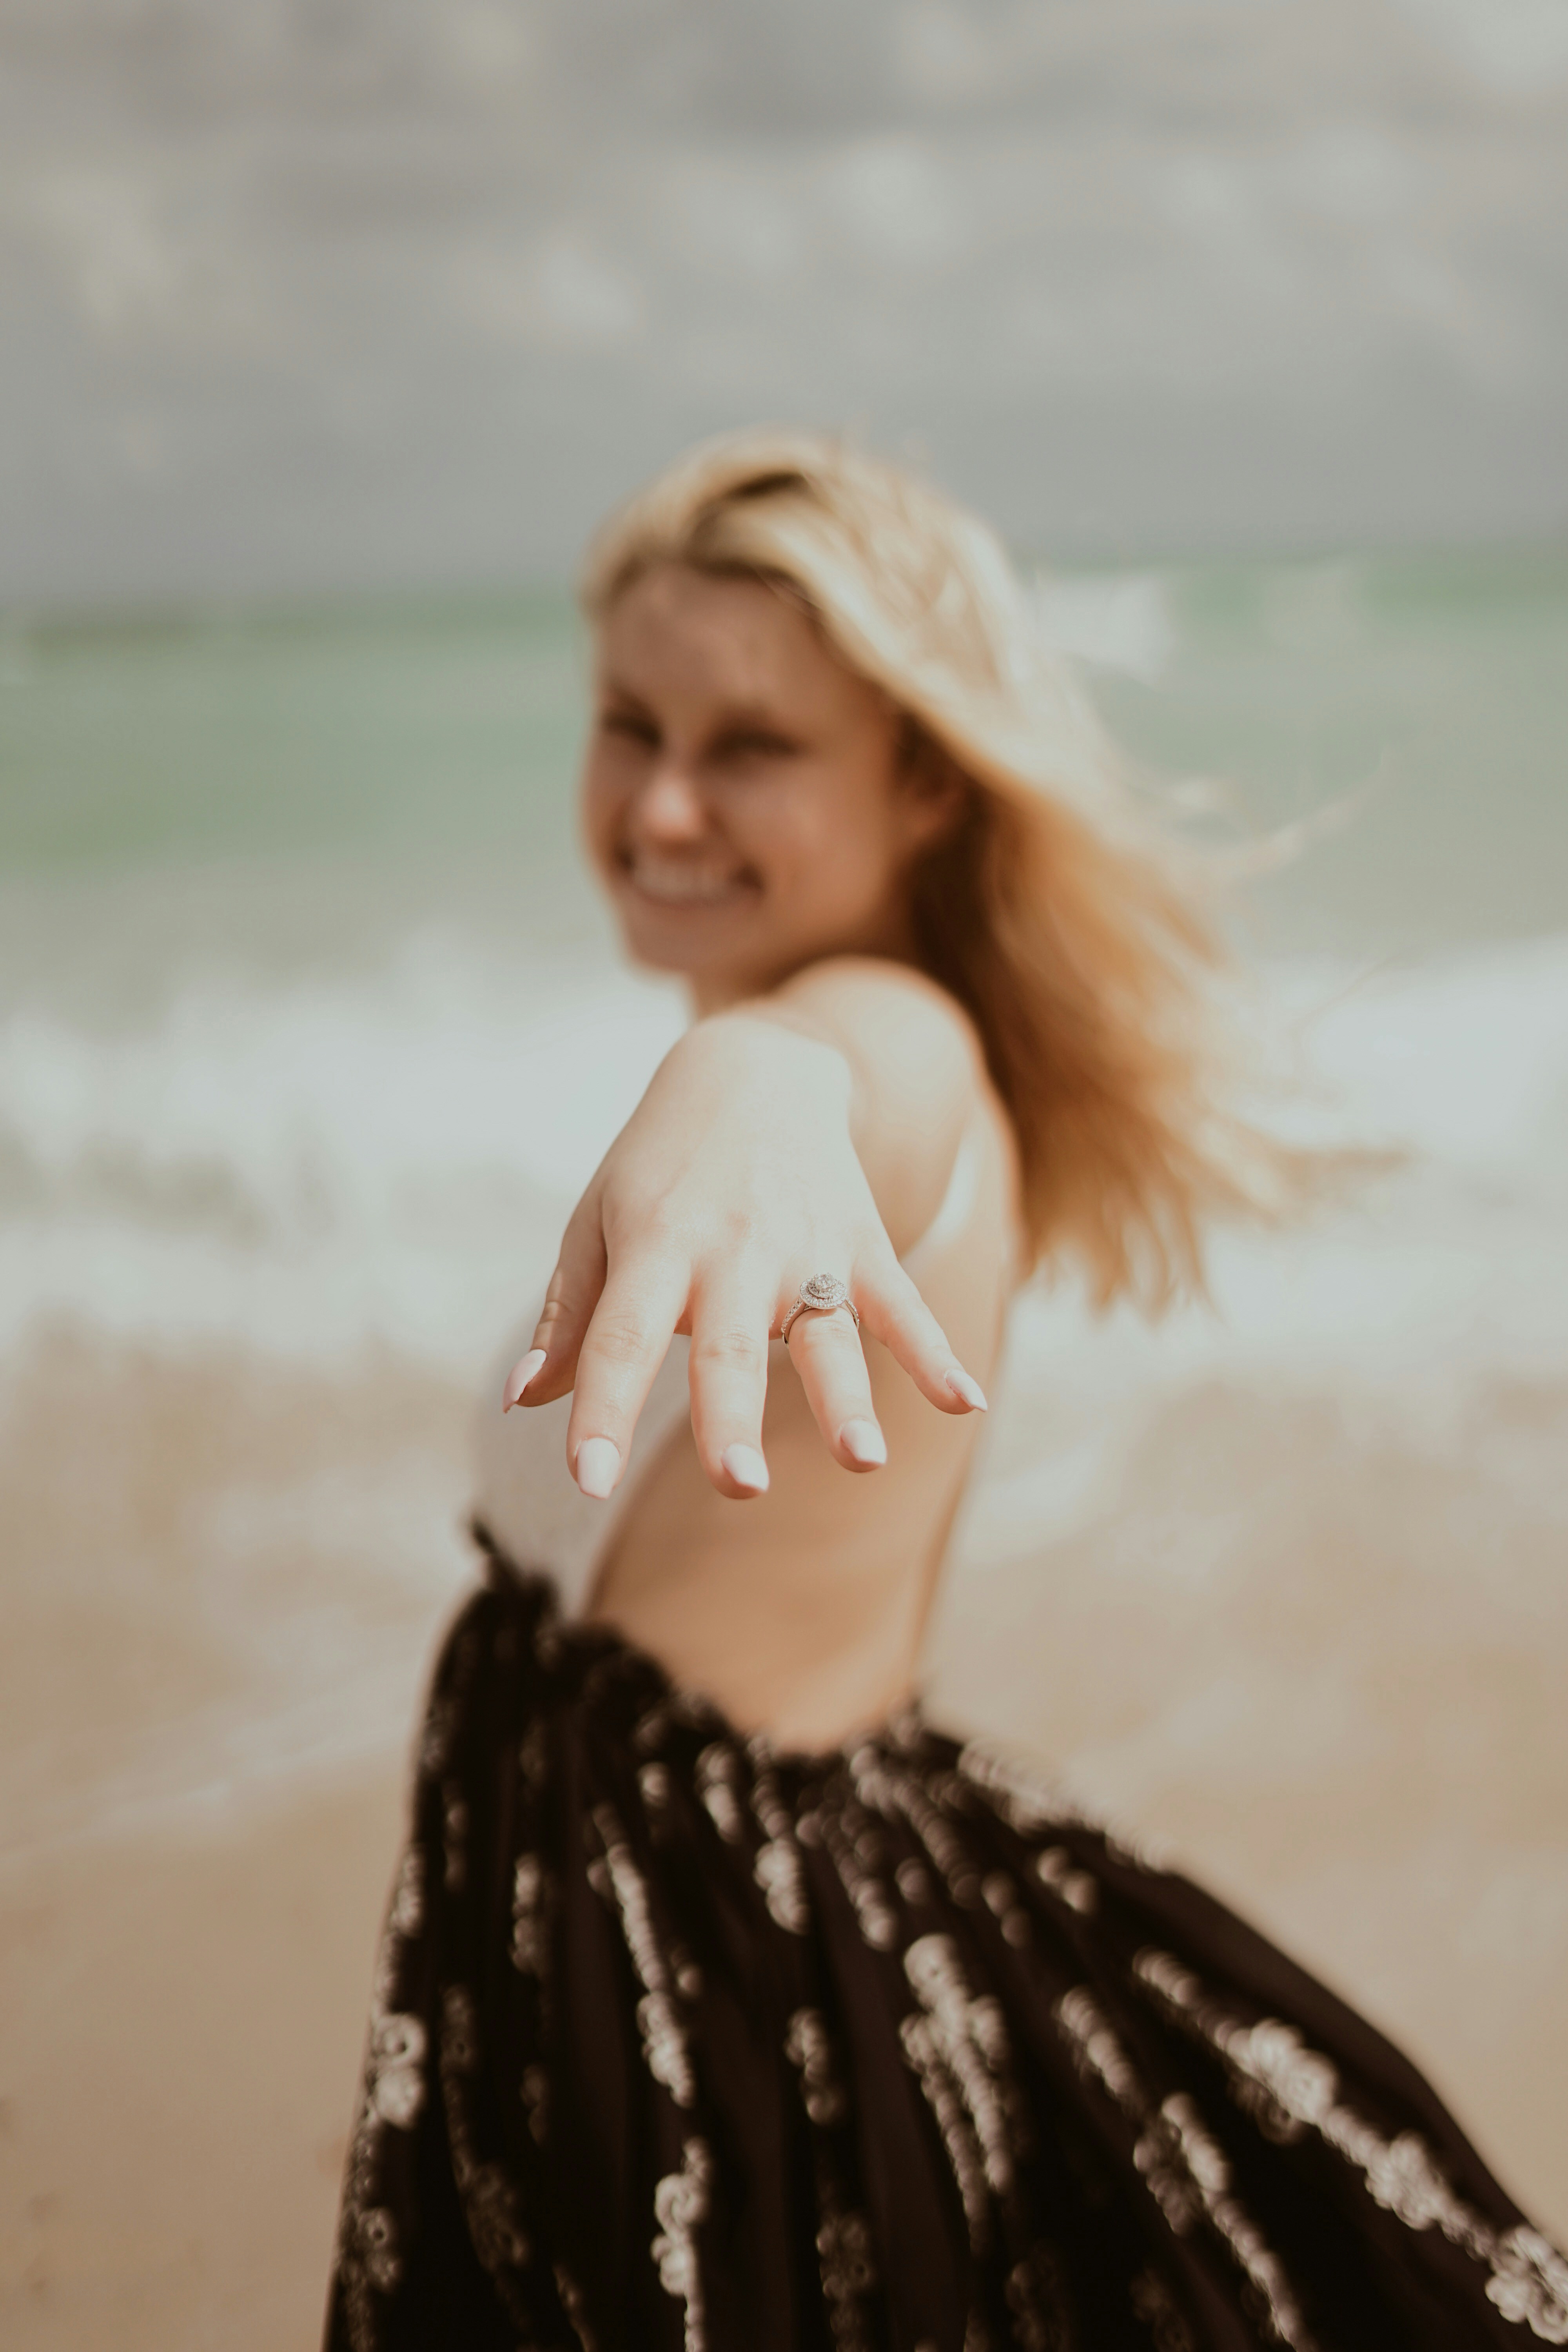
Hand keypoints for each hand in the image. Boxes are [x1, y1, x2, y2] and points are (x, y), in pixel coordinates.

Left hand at [501, 1012, 987, 1500]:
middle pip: (727, 1349)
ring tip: (862, 1459)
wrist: (753, 1068)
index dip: (601, 1412)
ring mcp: (804, 1247)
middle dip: (732, 1419)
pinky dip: (934, 1353)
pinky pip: (901, 1306)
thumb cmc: (658, 1166)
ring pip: (824, 1334)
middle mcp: (730, 1250)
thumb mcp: (597, 1223)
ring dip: (844, 1397)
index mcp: (652, 1247)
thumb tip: (524, 1400)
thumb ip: (570, 1317)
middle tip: (738, 1487)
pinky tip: (964, 1402)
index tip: (587, 1482)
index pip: (620, 1341)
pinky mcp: (860, 1243)